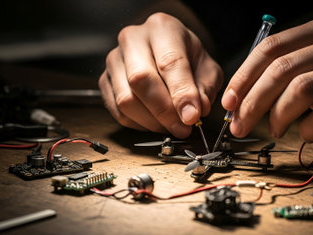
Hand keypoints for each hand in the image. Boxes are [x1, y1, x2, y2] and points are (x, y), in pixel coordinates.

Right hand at [99, 12, 222, 137]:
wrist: (166, 51)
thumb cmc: (187, 58)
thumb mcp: (207, 68)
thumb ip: (205, 88)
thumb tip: (196, 110)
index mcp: (162, 28)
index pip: (169, 62)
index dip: (181, 93)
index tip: (191, 116)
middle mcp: (132, 39)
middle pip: (140, 79)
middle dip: (164, 111)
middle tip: (182, 128)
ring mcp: (114, 60)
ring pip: (126, 99)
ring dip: (152, 121)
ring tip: (172, 126)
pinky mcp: (104, 80)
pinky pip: (117, 111)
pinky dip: (139, 124)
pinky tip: (156, 123)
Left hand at [222, 14, 312, 148]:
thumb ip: (293, 68)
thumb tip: (244, 95)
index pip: (272, 47)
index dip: (244, 76)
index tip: (228, 101)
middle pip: (281, 69)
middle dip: (252, 101)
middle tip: (239, 125)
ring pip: (302, 90)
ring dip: (277, 116)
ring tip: (273, 130)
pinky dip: (307, 129)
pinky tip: (306, 133)